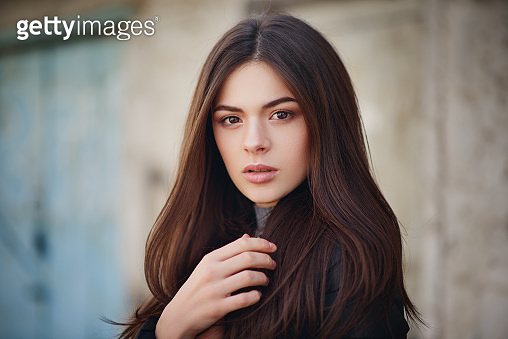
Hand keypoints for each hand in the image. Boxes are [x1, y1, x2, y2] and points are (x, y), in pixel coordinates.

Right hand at [155, 234, 276, 338]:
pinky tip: (258, 295)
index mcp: (211, 258)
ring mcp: (214, 289)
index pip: (242, 244)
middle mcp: (212, 271)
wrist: (178, 316)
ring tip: (266, 280)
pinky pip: (244, 299)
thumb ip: (229, 252)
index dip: (261, 244)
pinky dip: (256, 296)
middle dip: (266, 260)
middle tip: (273, 264)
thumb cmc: (198, 288)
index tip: (273, 248)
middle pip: (248, 258)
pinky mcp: (218, 307)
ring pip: (249, 277)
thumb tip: (249, 237)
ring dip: (263, 278)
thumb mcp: (207, 266)